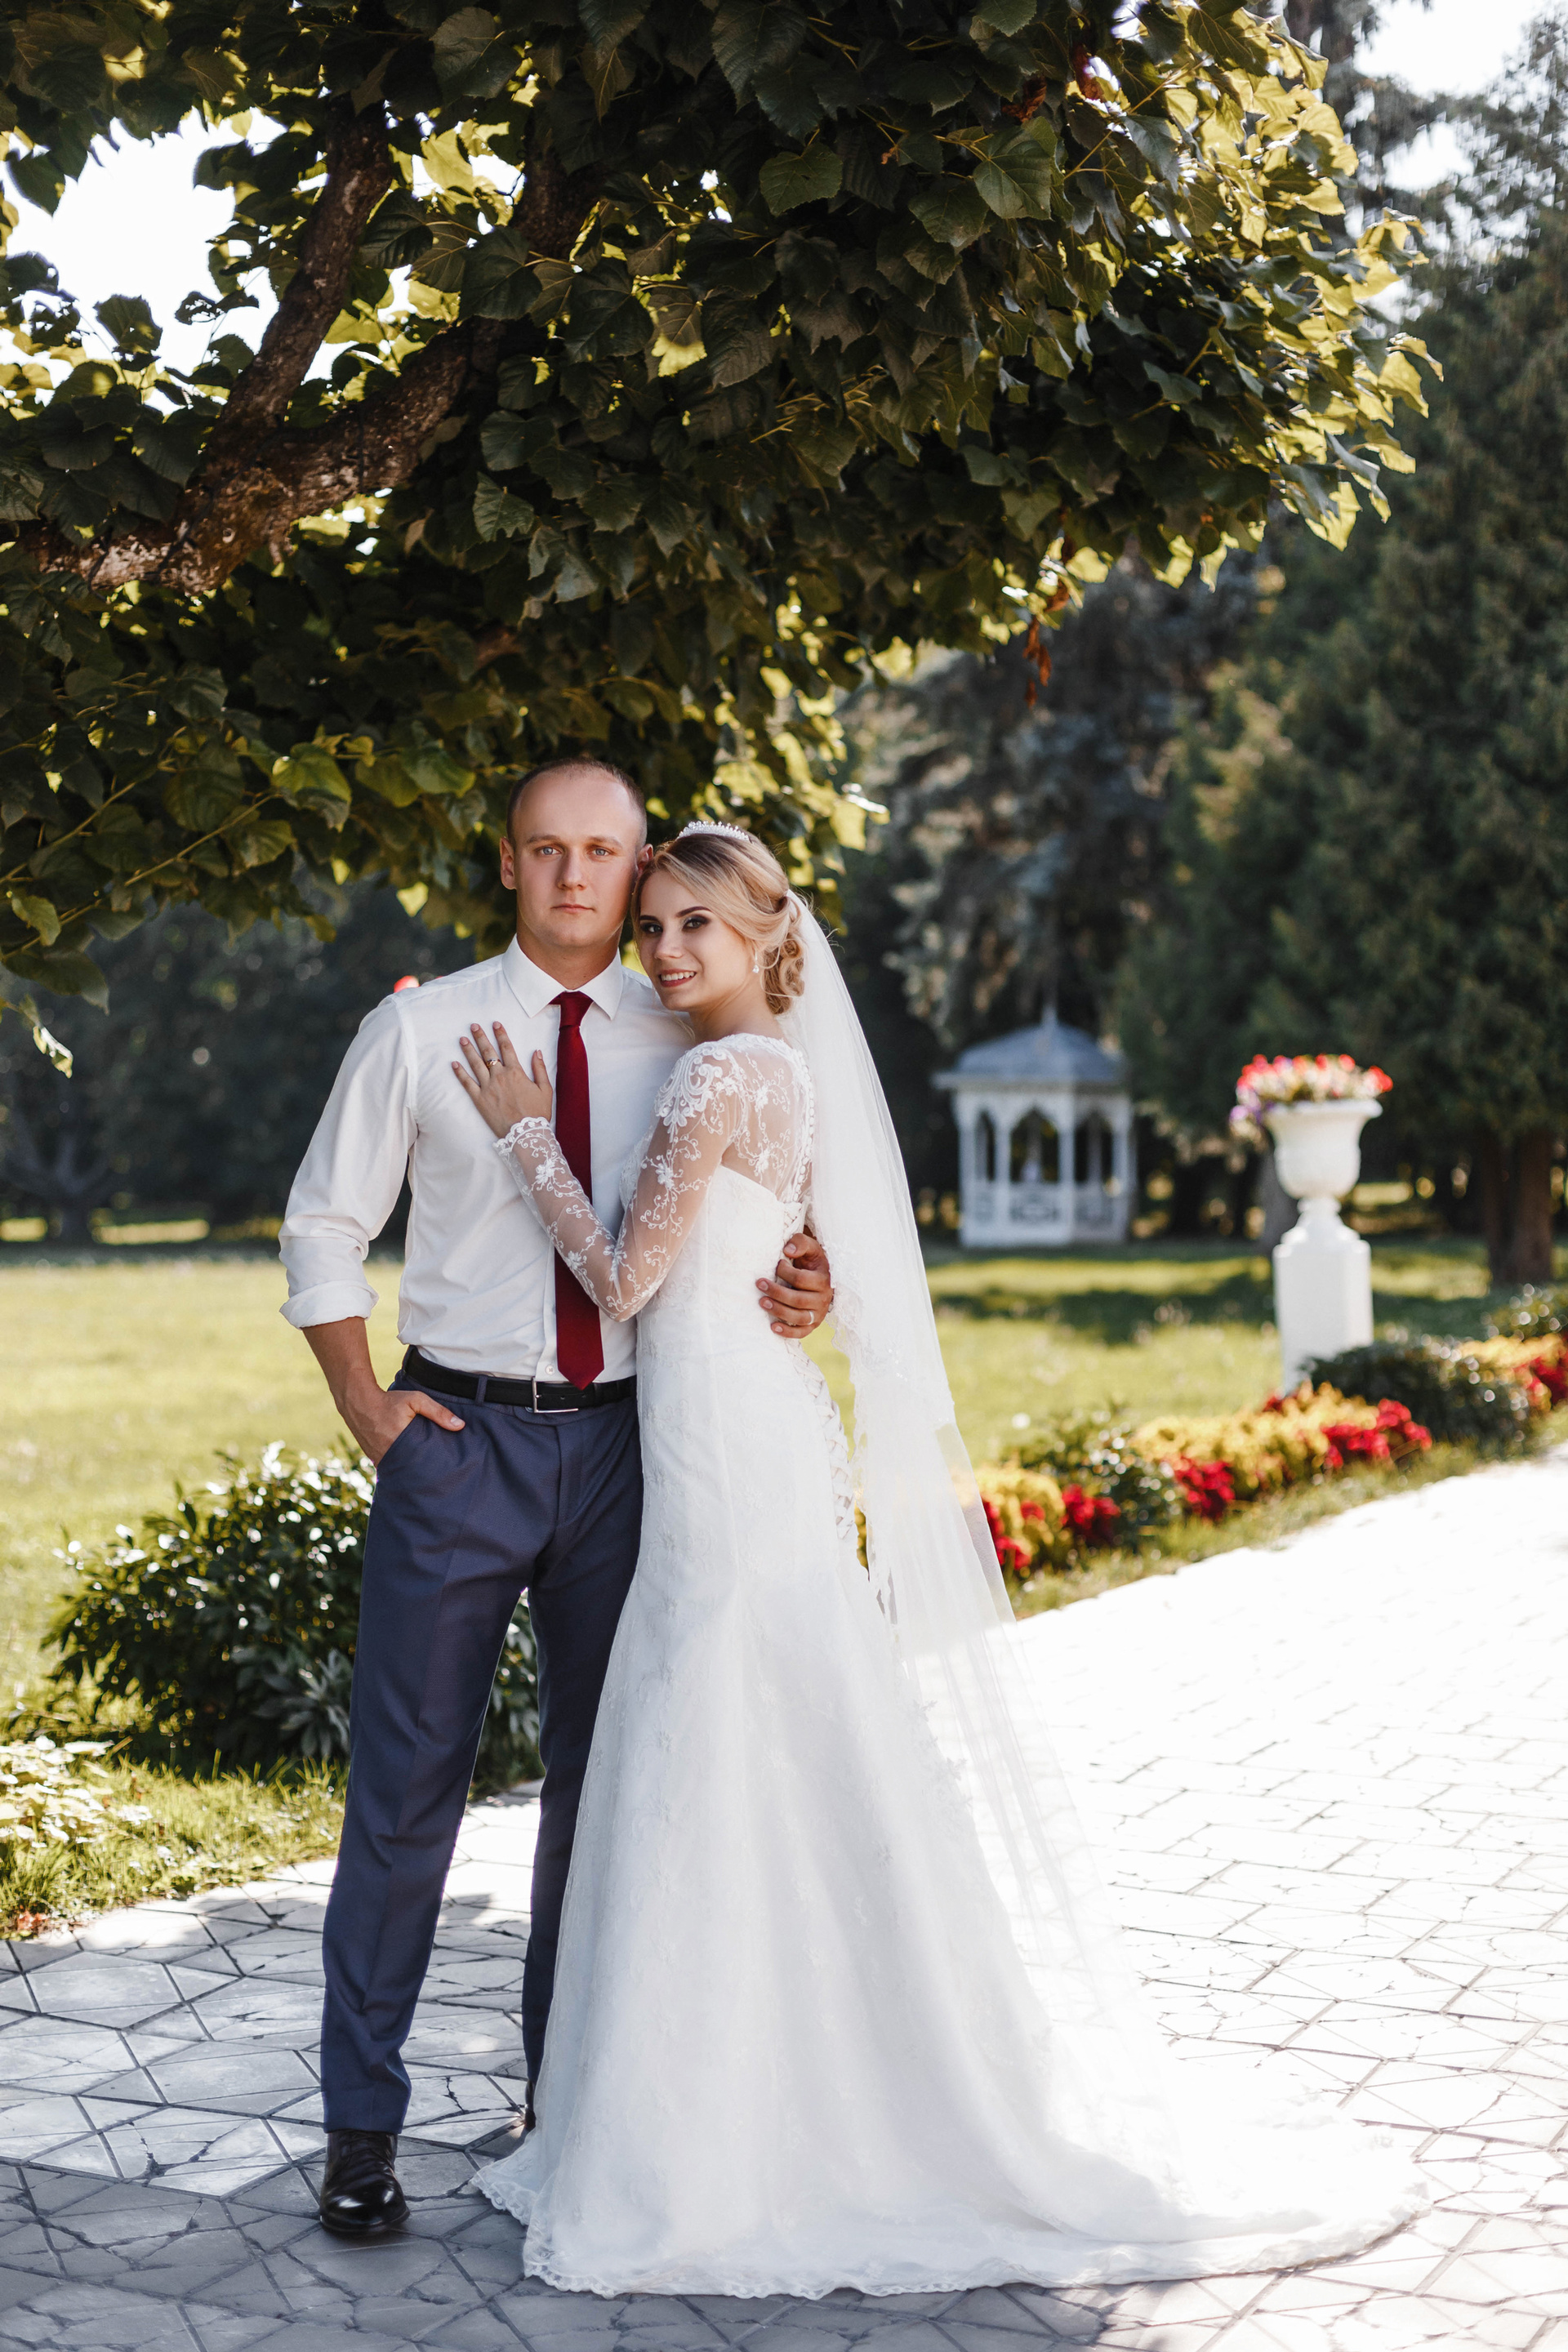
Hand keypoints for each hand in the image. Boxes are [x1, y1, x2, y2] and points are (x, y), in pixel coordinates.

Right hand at [301, 1319, 464, 1465]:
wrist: (358, 1402)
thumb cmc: (389, 1401)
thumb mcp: (416, 1400)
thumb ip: (438, 1412)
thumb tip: (460, 1426)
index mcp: (401, 1444)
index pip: (424, 1464)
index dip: (435, 1468)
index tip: (447, 1470)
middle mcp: (390, 1456)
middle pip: (414, 1471)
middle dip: (426, 1473)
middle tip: (442, 1475)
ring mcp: (380, 1460)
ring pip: (402, 1471)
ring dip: (413, 1471)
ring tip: (430, 1473)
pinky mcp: (375, 1460)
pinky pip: (393, 1468)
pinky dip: (402, 1467)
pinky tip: (412, 1467)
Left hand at [453, 1021, 552, 1138]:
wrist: (525, 1134)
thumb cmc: (537, 1113)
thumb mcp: (545, 1089)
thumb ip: (540, 1069)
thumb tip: (536, 1052)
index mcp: (516, 1072)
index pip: (506, 1048)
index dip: (500, 1034)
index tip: (495, 1023)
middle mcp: (500, 1076)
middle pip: (488, 1052)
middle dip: (480, 1037)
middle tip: (473, 1026)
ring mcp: (487, 1087)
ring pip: (475, 1064)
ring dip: (468, 1050)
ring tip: (462, 1039)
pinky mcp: (479, 1099)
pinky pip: (467, 1083)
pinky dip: (460, 1073)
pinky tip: (454, 1063)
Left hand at [758, 1235, 833, 1337]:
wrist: (821, 1276)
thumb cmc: (811, 1261)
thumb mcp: (810, 1247)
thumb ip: (800, 1243)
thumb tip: (787, 1251)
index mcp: (824, 1279)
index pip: (802, 1279)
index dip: (785, 1273)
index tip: (777, 1265)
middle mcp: (824, 1298)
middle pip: (798, 1300)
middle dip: (777, 1293)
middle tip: (759, 1284)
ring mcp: (818, 1313)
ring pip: (799, 1317)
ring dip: (778, 1311)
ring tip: (762, 1302)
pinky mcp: (813, 1324)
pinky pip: (801, 1333)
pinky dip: (787, 1332)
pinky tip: (773, 1326)